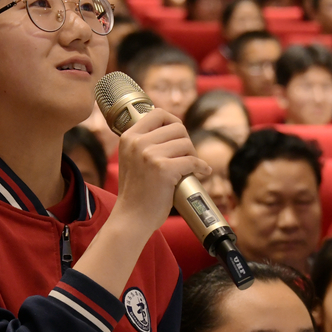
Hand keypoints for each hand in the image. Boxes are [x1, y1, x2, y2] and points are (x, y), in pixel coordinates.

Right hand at [112, 108, 209, 237]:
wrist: (132, 217)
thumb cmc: (136, 192)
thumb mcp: (131, 159)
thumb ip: (145, 143)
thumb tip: (174, 129)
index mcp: (129, 137)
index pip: (158, 113)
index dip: (174, 121)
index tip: (179, 135)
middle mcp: (138, 142)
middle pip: (177, 128)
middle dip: (186, 142)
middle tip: (186, 158)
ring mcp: (150, 155)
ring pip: (186, 143)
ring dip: (193, 156)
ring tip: (189, 168)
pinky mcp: (164, 169)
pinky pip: (192, 161)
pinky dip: (201, 167)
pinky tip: (202, 172)